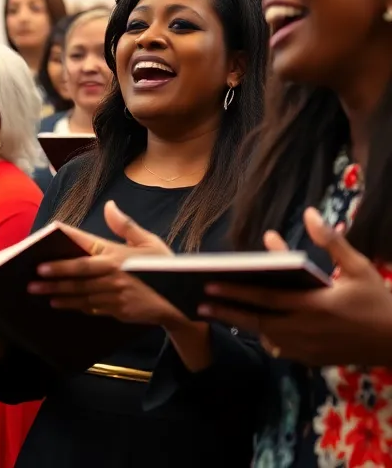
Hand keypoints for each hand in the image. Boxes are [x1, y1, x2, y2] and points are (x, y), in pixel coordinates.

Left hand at [27, 202, 186, 327]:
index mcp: (118, 255)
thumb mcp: (150, 242)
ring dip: (58, 294)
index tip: (43, 248)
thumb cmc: (164, 268)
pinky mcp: (118, 311)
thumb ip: (125, 226)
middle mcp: (114, 275)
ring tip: (38, 293)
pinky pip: (91, 308)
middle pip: (78, 275)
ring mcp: (116, 295)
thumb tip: (109, 206)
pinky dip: (74, 306)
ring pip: (81, 294)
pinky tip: (59, 304)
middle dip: (54, 277)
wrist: (182, 303)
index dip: (63, 248)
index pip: (85, 248)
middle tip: (32, 279)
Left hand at [201, 207, 391, 366]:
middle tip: (199, 302)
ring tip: (214, 312)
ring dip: (241, 324)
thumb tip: (310, 213)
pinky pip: (280, 348)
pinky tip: (251, 326)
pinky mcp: (311, 360)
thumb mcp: (359, 267)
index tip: (210, 282)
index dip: (236, 291)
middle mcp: (305, 330)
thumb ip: (331, 242)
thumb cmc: (378, 302)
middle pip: (256, 320)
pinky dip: (264, 337)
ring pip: (265, 336)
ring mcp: (307, 348)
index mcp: (314, 305)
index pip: (265, 298)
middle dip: (226, 310)